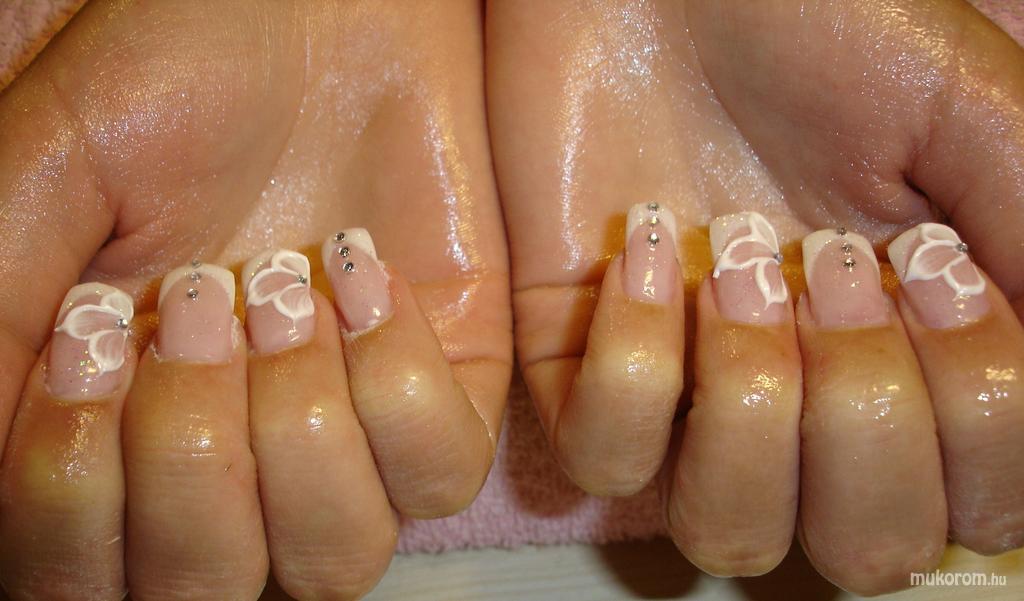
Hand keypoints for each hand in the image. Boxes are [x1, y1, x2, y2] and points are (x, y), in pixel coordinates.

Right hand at [0, 1, 510, 598]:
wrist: (318, 16)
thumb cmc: (175, 83)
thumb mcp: (49, 182)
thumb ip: (3, 316)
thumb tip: (0, 450)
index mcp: (118, 433)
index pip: (80, 575)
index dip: (78, 490)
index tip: (93, 332)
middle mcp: (233, 458)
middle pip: (208, 587)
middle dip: (192, 454)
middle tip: (194, 296)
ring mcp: (346, 438)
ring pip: (334, 558)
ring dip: (298, 424)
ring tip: (283, 286)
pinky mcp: (447, 394)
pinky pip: (441, 472)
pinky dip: (396, 382)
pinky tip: (362, 276)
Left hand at [488, 0, 1023, 593]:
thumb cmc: (814, 20)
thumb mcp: (964, 110)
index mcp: (915, 353)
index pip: (980, 499)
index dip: (975, 409)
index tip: (926, 254)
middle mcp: (808, 397)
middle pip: (863, 548)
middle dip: (866, 415)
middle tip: (835, 262)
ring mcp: (690, 391)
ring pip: (732, 533)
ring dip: (754, 410)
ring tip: (737, 265)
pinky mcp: (576, 364)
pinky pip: (605, 458)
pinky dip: (632, 370)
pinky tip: (647, 254)